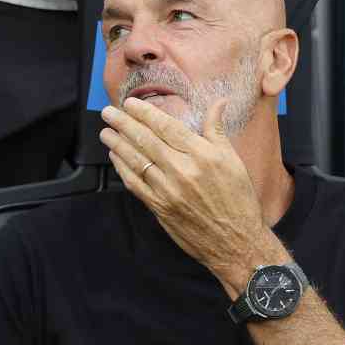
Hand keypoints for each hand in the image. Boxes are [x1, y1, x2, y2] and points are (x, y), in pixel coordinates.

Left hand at [100, 98, 268, 283]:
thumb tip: (219, 102)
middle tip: (108, 112)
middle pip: (146, 141)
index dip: (145, 113)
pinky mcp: (160, 208)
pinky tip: (116, 158)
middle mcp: (182, 171)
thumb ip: (218, 130)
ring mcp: (168, 191)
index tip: (130, 103)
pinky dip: (123, 169)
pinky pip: (135, 184)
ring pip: (137, 161)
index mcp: (202, 155)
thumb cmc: (237, 201)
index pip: (167, 127)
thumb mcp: (233, 161)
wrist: (236, 242)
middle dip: (124, 124)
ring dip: (118, 144)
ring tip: (106, 132)